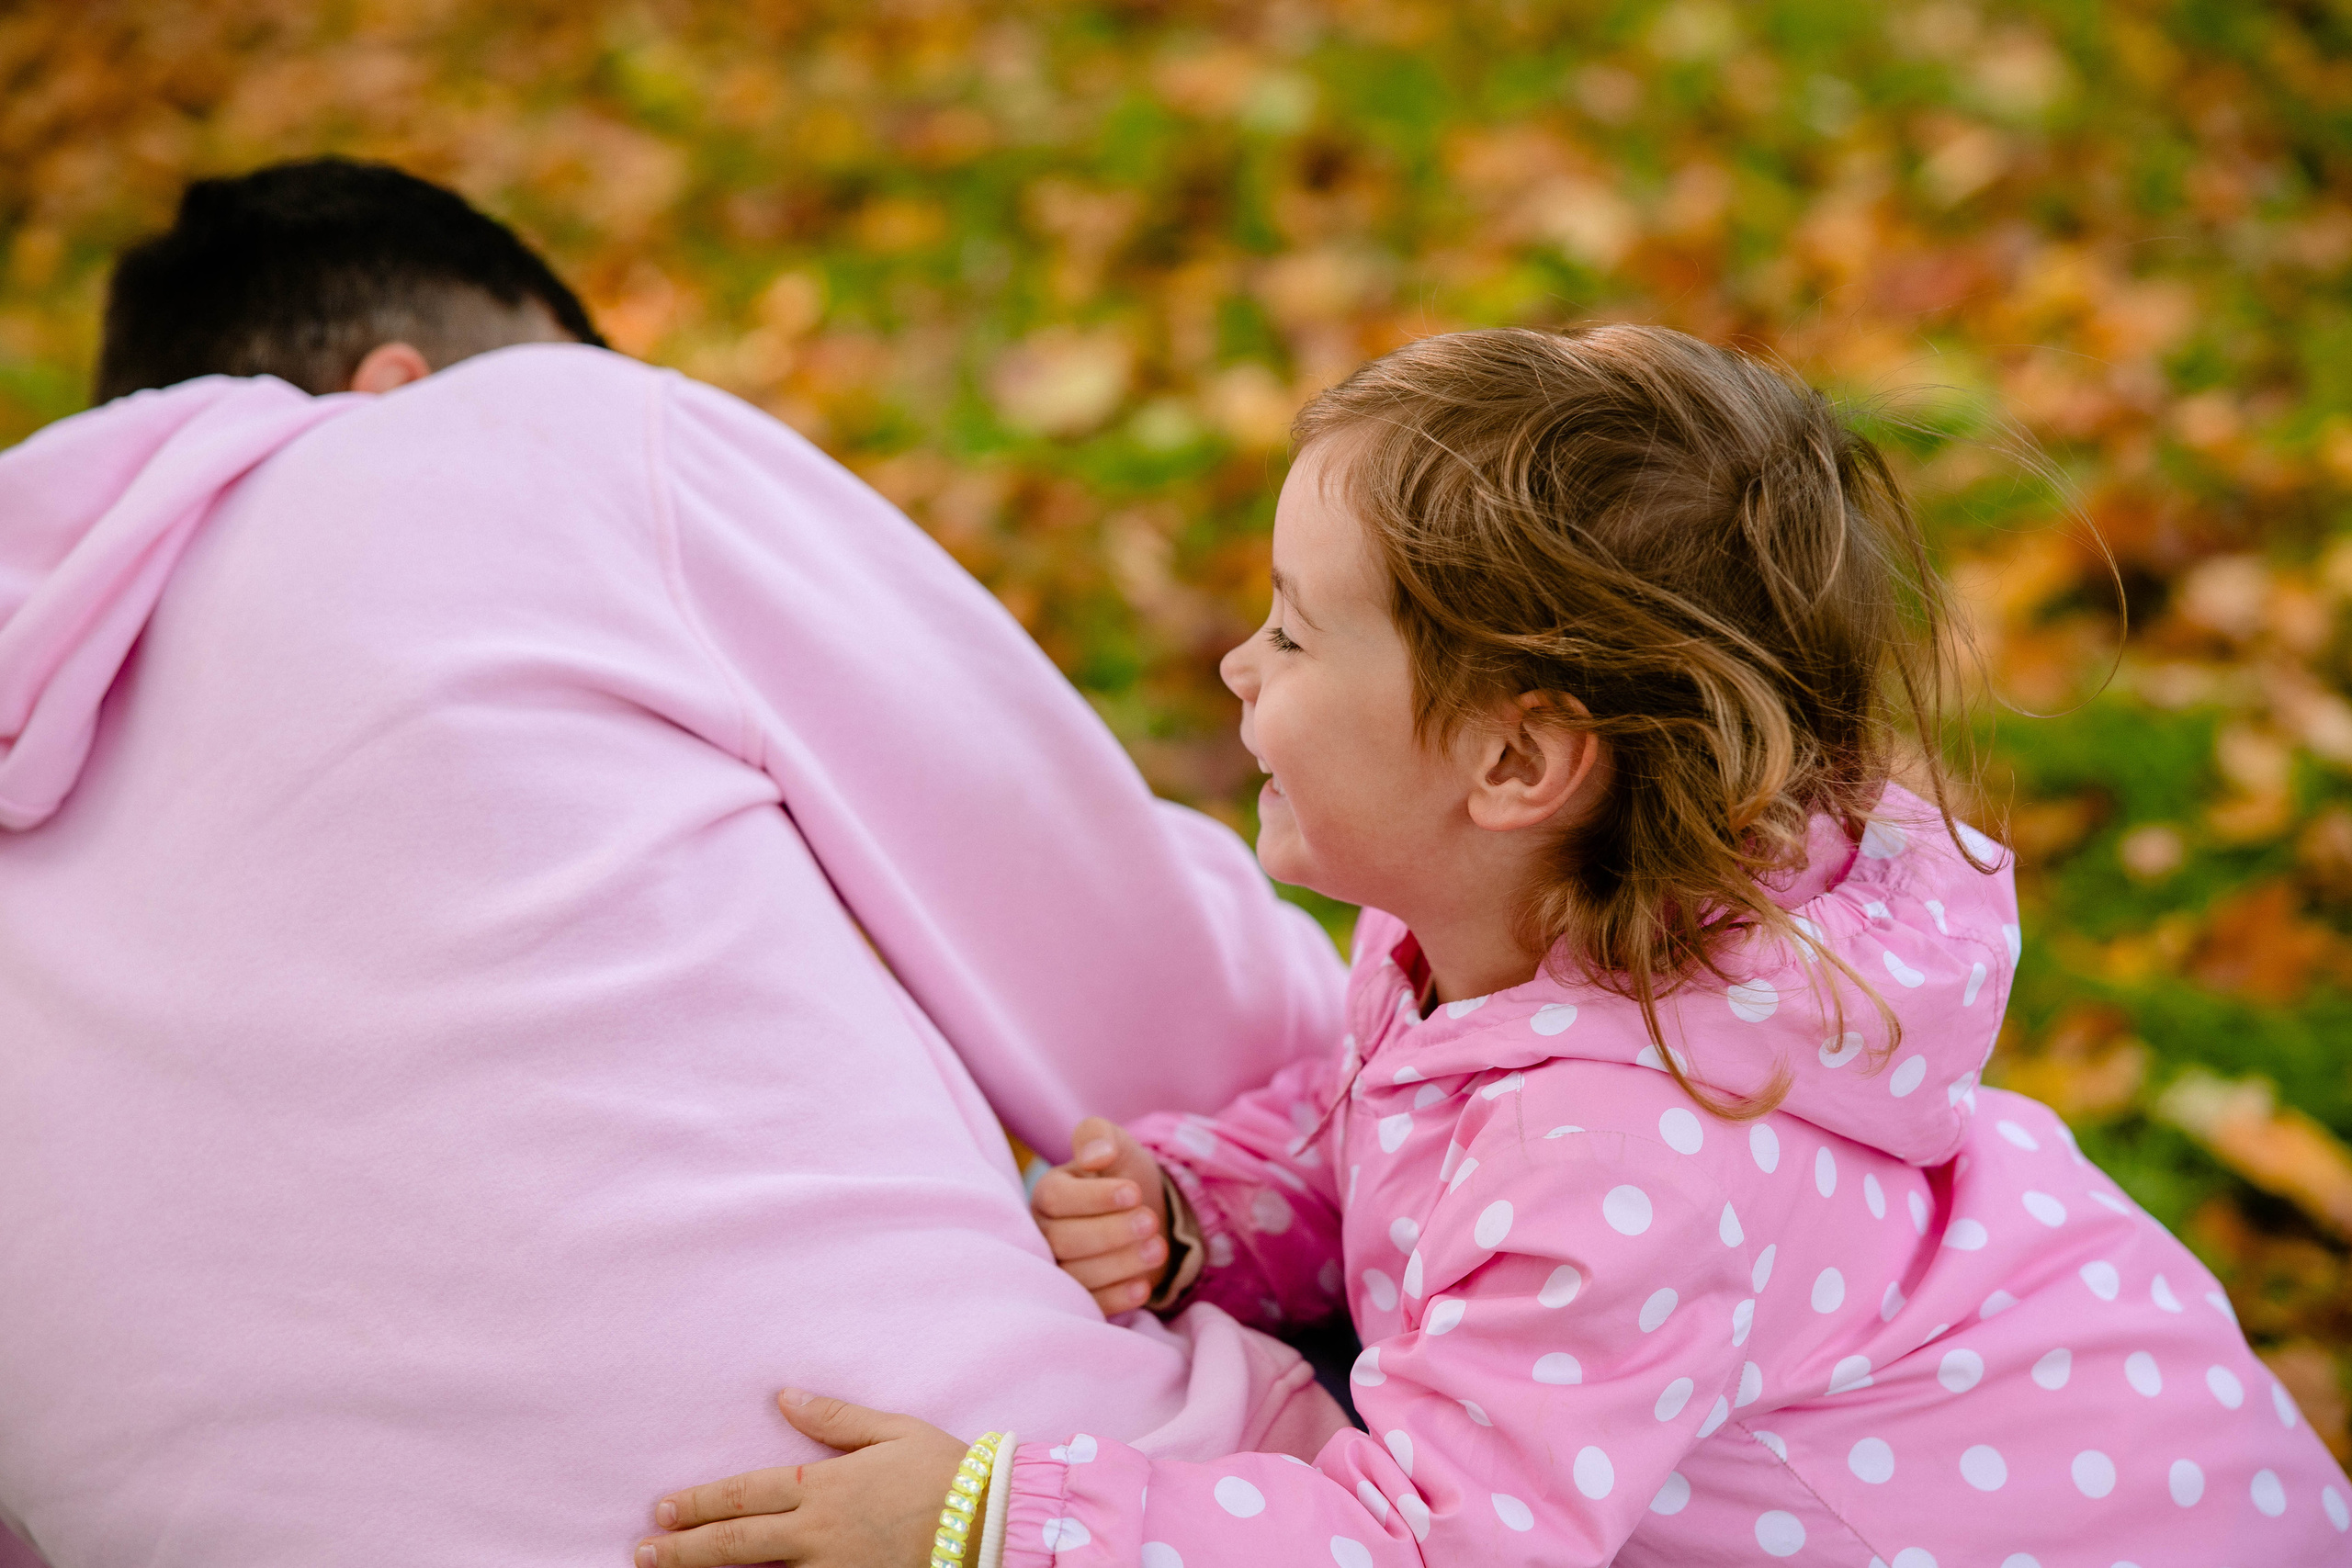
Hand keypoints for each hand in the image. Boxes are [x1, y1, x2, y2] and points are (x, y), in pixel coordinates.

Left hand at [634, 1390, 970, 1567]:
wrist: (991, 1523)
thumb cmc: (947, 1472)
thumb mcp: (893, 1431)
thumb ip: (835, 1418)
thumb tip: (786, 1396)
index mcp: (824, 1486)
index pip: (745, 1495)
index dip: (700, 1503)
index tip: (664, 1509)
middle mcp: (818, 1533)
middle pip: (736, 1544)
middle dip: (684, 1549)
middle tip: (643, 1552)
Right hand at [1030, 1115, 1171, 1315]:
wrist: (1144, 1216)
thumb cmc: (1123, 1177)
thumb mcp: (1117, 1147)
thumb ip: (1099, 1136)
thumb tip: (1096, 1155)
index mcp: (1047, 1194)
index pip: (1056, 1198)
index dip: (1094, 1198)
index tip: (1134, 1192)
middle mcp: (1044, 1234)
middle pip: (1063, 1240)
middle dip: (1111, 1232)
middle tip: (1150, 1222)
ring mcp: (1059, 1269)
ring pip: (1076, 1276)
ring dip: (1119, 1264)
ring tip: (1158, 1250)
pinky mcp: (1080, 1298)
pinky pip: (1090, 1305)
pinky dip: (1117, 1298)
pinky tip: (1144, 1286)